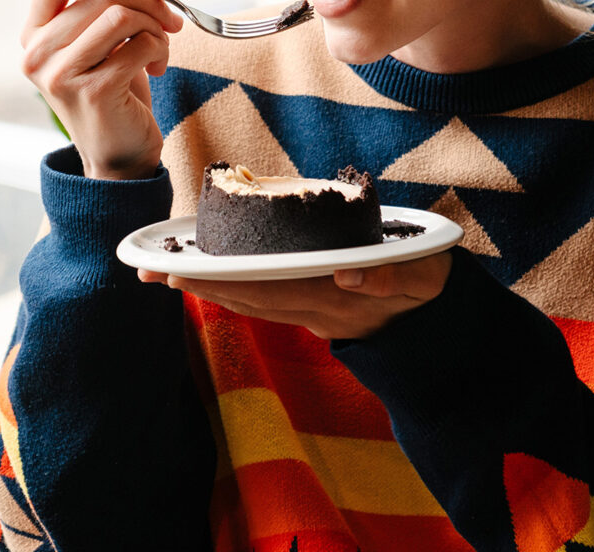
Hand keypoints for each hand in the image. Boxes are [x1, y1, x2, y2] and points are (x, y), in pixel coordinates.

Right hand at [21, 0, 185, 180]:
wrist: (119, 153)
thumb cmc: (111, 90)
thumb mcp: (97, 38)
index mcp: (34, 34)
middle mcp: (37, 53)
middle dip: (146, 0)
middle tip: (169, 19)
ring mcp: (61, 74)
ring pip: (121, 15)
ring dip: (155, 26)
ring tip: (160, 46)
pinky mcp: (92, 91)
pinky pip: (139, 45)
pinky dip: (160, 50)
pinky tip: (158, 67)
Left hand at [136, 251, 452, 339]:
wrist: (440, 324)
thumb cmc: (431, 284)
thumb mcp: (425, 275)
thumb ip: (394, 274)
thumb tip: (351, 271)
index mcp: (339, 299)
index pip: (272, 288)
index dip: (227, 280)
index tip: (188, 269)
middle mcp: (319, 311)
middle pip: (251, 299)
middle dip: (202, 286)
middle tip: (153, 272)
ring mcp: (315, 315)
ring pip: (253, 304)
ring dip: (210, 291)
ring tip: (166, 274)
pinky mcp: (314, 311)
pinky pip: (265, 303)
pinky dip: (233, 292)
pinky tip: (209, 280)